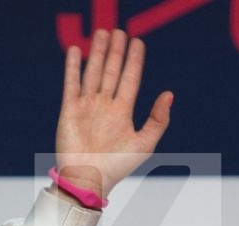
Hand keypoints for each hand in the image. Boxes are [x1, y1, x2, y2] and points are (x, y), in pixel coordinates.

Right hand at [55, 29, 173, 201]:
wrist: (89, 181)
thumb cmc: (117, 167)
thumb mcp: (145, 144)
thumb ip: (158, 120)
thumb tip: (169, 94)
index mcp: (123, 112)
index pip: (130, 79)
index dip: (134, 60)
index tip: (138, 42)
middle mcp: (105, 106)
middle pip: (112, 71)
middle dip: (115, 51)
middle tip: (118, 31)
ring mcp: (87, 106)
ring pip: (93, 72)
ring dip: (96, 53)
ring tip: (101, 33)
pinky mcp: (69, 110)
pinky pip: (71, 83)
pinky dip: (72, 67)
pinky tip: (75, 51)